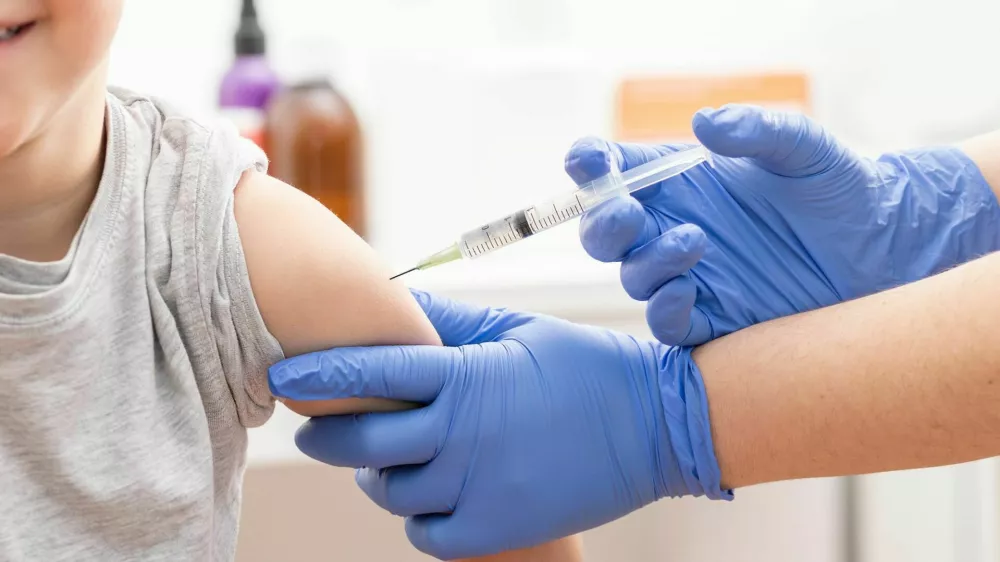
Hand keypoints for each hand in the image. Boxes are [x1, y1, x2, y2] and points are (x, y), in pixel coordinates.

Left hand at [268, 290, 727, 560]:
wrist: (655, 424)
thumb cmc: (583, 366)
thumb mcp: (517, 329)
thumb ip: (449, 325)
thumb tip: (391, 308)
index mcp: (466, 377)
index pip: (372, 373)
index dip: (318, 372)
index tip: (280, 374)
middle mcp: (463, 435)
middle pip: (362, 443)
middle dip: (328, 434)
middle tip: (317, 426)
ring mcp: (480, 486)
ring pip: (391, 492)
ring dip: (378, 476)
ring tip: (388, 460)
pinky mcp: (498, 527)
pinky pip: (426, 534)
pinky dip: (418, 518)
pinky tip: (430, 496)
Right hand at [566, 104, 999, 344]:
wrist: (886, 253)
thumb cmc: (843, 190)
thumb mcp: (805, 150)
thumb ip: (757, 131)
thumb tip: (703, 124)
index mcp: (683, 181)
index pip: (616, 170)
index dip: (591, 165)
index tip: (588, 162)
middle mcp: (674, 227)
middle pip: (606, 231)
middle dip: (603, 223)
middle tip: (630, 213)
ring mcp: (689, 275)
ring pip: (631, 276)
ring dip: (646, 260)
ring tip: (696, 243)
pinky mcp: (710, 318)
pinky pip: (665, 322)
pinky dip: (663, 309)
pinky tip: (690, 292)